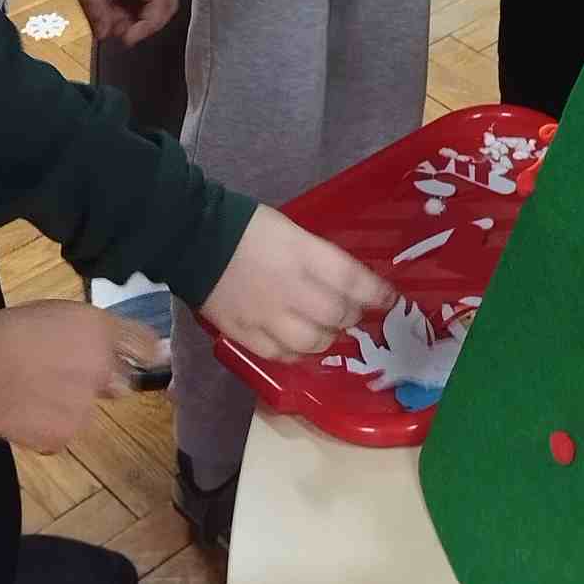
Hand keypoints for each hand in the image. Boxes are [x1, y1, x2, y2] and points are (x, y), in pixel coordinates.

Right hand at [0, 301, 161, 450]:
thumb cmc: (7, 332)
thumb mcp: (51, 312)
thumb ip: (84, 328)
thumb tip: (101, 338)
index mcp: (98, 329)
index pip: (142, 342)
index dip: (147, 351)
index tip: (152, 357)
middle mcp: (103, 367)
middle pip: (121, 381)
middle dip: (104, 382)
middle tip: (66, 377)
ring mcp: (87, 405)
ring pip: (87, 408)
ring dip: (70, 405)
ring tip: (32, 395)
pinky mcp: (66, 435)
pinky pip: (62, 433)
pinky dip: (48, 428)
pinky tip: (24, 415)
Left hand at [55, 0, 177, 44]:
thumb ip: (95, 5)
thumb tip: (104, 35)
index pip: (160, 1)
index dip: (146, 26)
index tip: (123, 39)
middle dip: (148, 22)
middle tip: (121, 33)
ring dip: (142, 12)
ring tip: (113, 19)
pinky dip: (138, 0)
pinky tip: (116, 4)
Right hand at [200, 206, 394, 360]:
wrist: (195, 239)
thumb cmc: (249, 227)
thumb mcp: (293, 231)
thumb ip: (320, 258)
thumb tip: (346, 281)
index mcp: (305, 255)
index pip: (355, 281)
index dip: (377, 294)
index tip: (388, 298)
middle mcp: (292, 290)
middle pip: (338, 315)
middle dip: (352, 315)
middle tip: (352, 311)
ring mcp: (268, 317)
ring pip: (315, 342)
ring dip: (329, 337)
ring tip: (327, 328)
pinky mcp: (246, 335)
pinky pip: (283, 356)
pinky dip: (298, 353)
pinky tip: (300, 344)